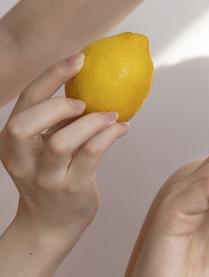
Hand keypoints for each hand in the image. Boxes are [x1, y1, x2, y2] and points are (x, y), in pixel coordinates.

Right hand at [0, 54, 128, 239]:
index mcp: (13, 142)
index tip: (80, 58)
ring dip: (92, 123)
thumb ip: (58, 117)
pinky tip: (122, 127)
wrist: (51, 222)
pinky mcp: (72, 188)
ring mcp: (46, 177)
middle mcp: (23, 159)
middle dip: (57, 106)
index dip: (51, 76)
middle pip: (23, 124)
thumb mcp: (46, 144)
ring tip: (111, 116)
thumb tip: (89, 73)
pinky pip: (91, 155)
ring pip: (61, 143)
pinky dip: (109, 136)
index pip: (25, 102)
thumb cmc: (53, 172)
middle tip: (85, 103)